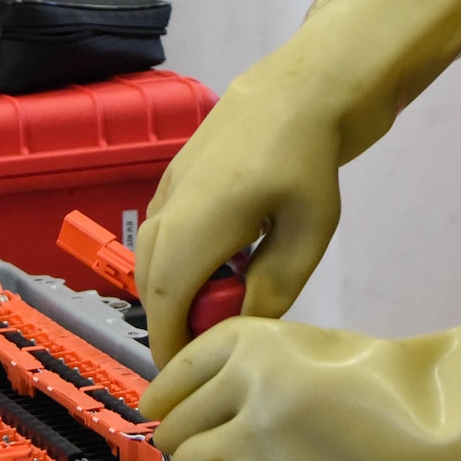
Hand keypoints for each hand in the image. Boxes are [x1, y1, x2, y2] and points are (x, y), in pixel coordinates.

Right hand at [134, 72, 344, 366]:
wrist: (300, 88)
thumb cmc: (310, 158)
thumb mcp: (306, 232)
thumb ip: (273, 287)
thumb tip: (243, 329)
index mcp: (199, 223)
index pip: (165, 301)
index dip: (168, 343)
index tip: (181, 373)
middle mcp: (172, 205)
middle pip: (150, 281)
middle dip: (168, 321)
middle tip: (202, 346)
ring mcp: (168, 186)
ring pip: (151, 254)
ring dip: (172, 288)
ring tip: (212, 306)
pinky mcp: (175, 174)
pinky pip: (160, 229)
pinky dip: (174, 258)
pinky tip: (214, 262)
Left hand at [143, 316, 430, 460]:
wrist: (427, 415)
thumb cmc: (372, 379)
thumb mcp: (299, 346)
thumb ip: (242, 367)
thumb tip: (184, 405)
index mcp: (250, 338)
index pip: (176, 372)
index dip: (161, 398)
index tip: (157, 413)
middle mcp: (246, 383)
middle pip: (176, 423)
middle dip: (179, 442)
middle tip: (191, 452)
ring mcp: (258, 438)